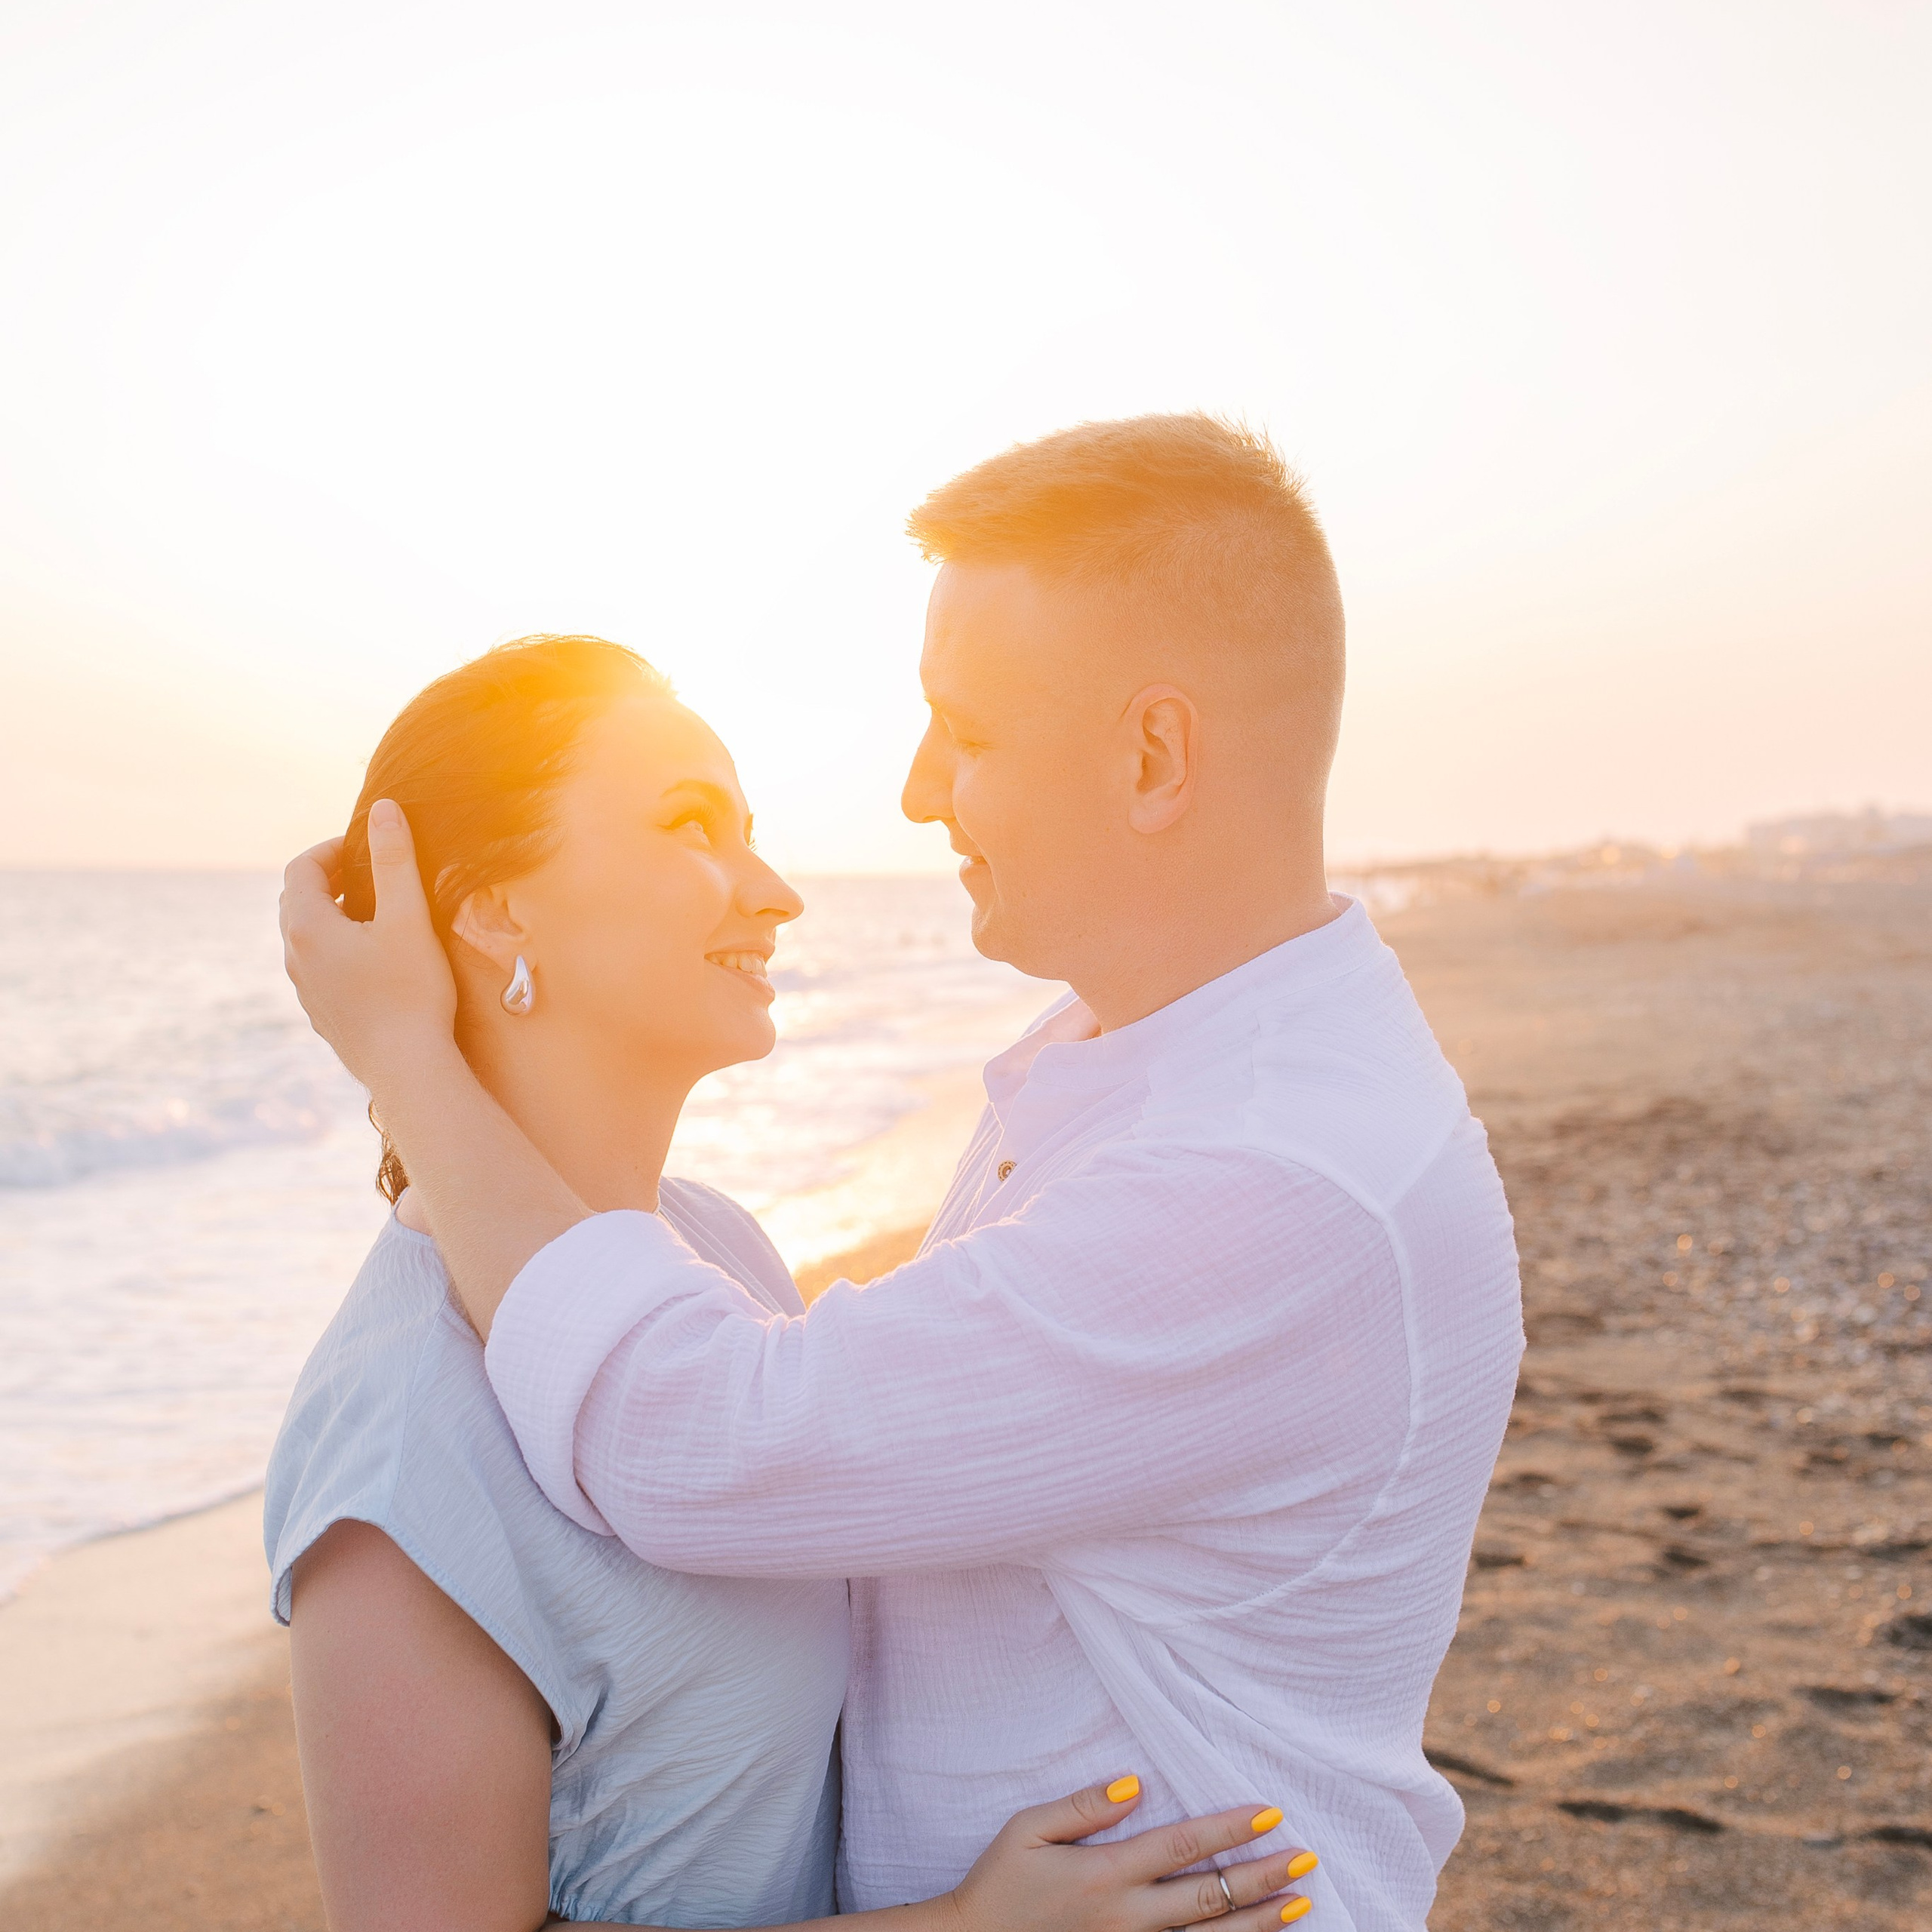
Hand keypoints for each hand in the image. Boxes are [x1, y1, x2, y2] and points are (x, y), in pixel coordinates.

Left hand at [279, 801, 458, 1091]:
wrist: (407, 1068)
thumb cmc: (411, 991)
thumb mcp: (408, 917)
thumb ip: (395, 860)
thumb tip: (385, 809)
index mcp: (307, 927)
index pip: (301, 869)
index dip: (331, 849)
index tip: (367, 846)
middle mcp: (294, 957)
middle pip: (296, 901)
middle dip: (328, 880)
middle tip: (368, 874)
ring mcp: (304, 990)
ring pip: (304, 938)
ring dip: (332, 916)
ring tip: (373, 915)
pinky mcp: (321, 1014)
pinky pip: (317, 968)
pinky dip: (336, 949)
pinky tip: (374, 961)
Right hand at [946, 1776, 1317, 1931]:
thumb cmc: (999, 1883)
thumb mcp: (1027, 1829)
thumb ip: (1083, 1805)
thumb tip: (1134, 1783)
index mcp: (1105, 1874)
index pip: (1182, 1845)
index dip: (1228, 1829)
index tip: (1269, 1814)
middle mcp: (1126, 1916)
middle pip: (1208, 1895)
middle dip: (1261, 1877)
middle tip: (1305, 1859)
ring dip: (1258, 1923)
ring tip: (1299, 1906)